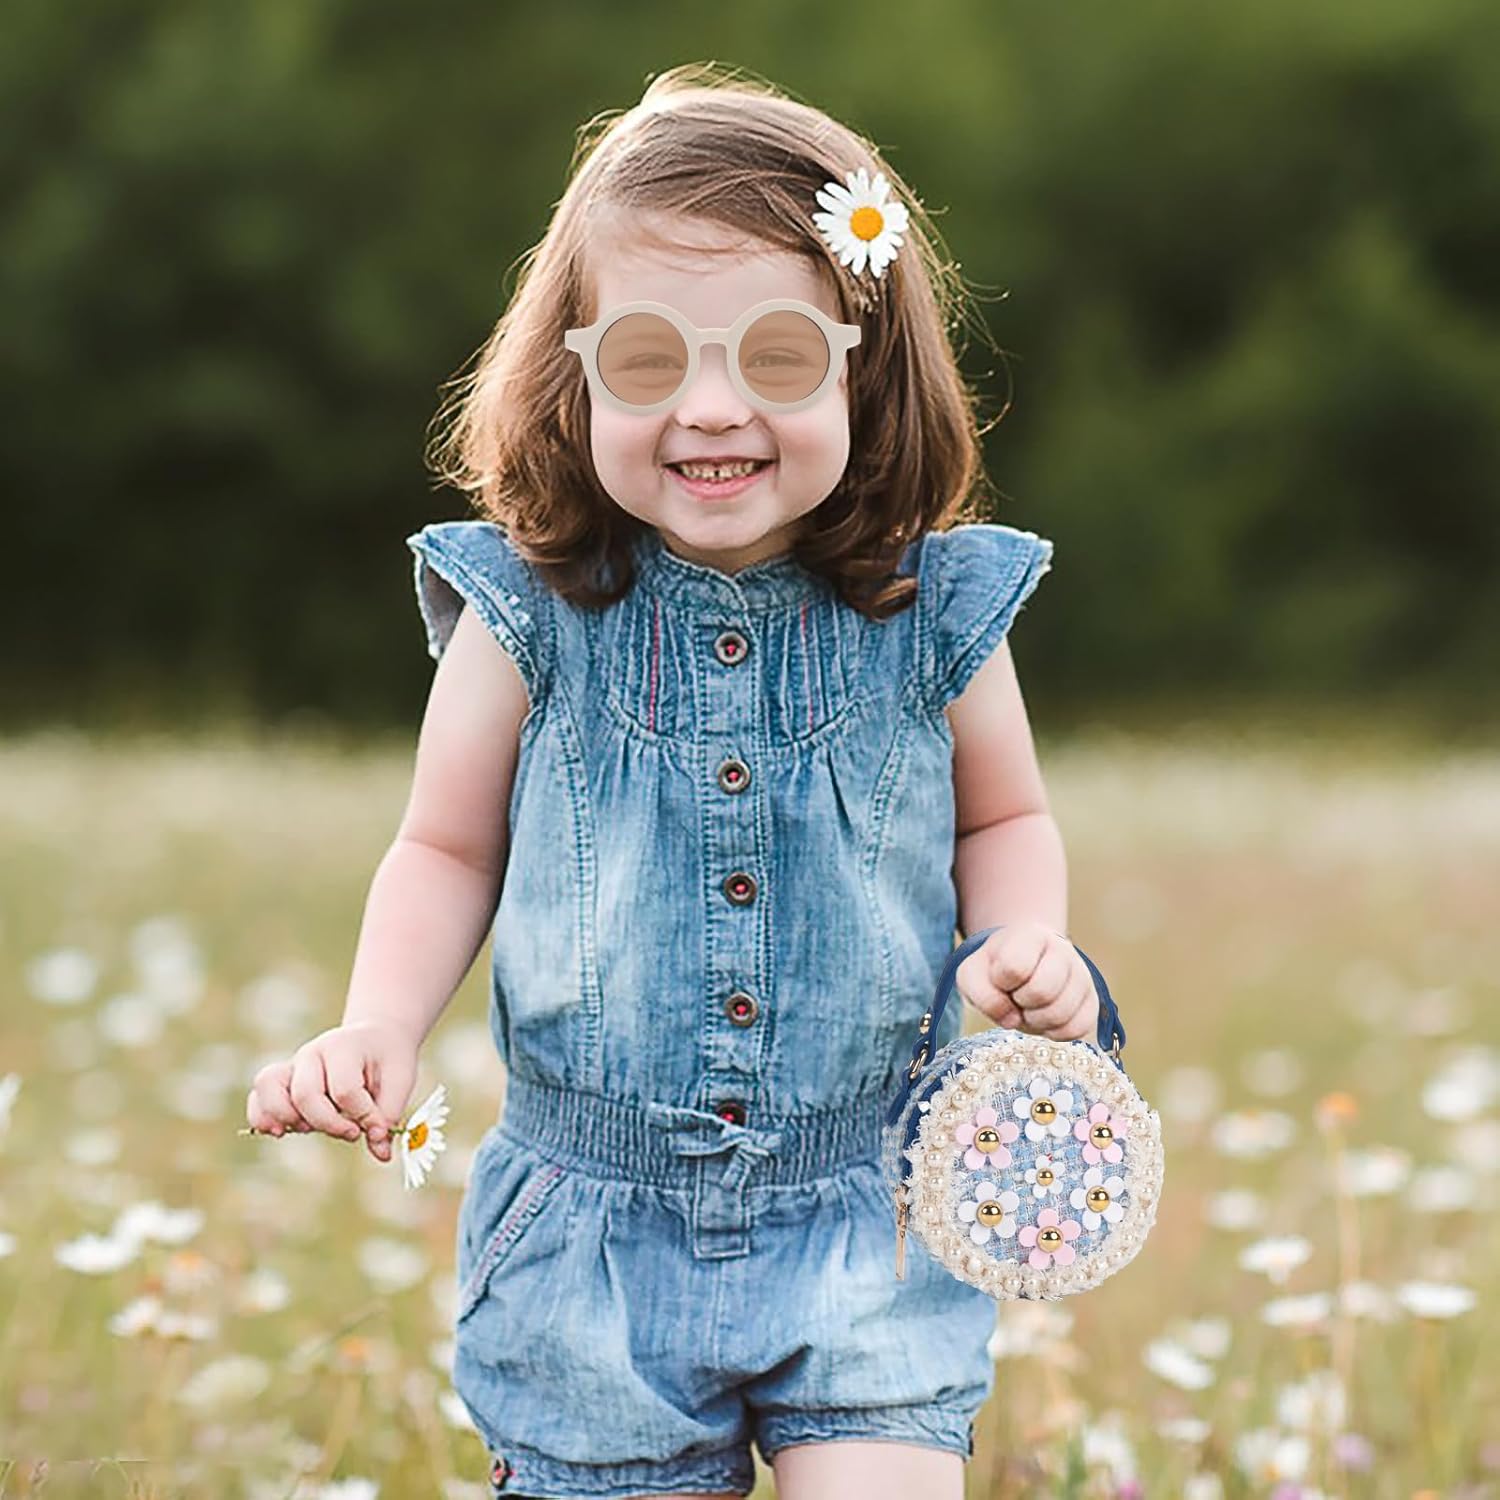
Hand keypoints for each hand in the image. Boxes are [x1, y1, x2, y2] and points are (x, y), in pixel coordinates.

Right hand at [245, 1020, 417, 1161]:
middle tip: (351, 1132)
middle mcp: (313, 1053)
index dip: (362, 1115)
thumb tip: (380, 1153)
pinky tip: (280, 1132)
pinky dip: (262, 1118)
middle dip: (328, 1123)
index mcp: (344, 1047)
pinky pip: (258, 1097)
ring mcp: (294, 1066)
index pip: (344, 1089)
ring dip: (287, 1118)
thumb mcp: (400, 1081)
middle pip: (305, 1094)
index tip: (376, 1126)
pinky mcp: (283, 1082)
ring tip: (309, 1130)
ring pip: (268, 1087)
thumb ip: (388, 1115)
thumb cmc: (387, 1059)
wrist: (375, 1039)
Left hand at [955, 922, 1099, 1044]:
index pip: (1014, 967)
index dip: (1001, 982)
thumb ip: (981, 994)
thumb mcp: (973, 975)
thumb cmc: (995, 969)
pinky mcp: (1092, 1002)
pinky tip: (1044, 1018)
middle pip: (1042, 991)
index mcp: (1031, 935)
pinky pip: (1077, 1029)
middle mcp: (1064, 950)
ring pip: (1062, 1014)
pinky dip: (1054, 1032)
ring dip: (1036, 1020)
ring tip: (1029, 1008)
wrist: (1023, 968)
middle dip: (1021, 1002)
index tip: (1000, 978)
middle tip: (1016, 996)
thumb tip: (1012, 1019)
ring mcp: (1082, 976)